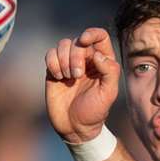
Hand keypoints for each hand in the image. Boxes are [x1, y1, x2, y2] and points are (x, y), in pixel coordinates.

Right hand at [45, 28, 119, 144]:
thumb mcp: (109, 93)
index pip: (99, 36)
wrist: (75, 127)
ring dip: (63, 59)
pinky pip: (50, 54)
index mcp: (102, 62)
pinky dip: (52, 62)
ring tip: (68, 77)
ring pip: (62, 44)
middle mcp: (86, 60)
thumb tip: (97, 54)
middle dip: (75, 56)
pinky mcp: (54, 70)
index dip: (92, 33)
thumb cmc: (95, 111)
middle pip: (78, 41)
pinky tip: (58, 77)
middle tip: (77, 75)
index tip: (84, 40)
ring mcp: (69, 64)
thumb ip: (110, 71)